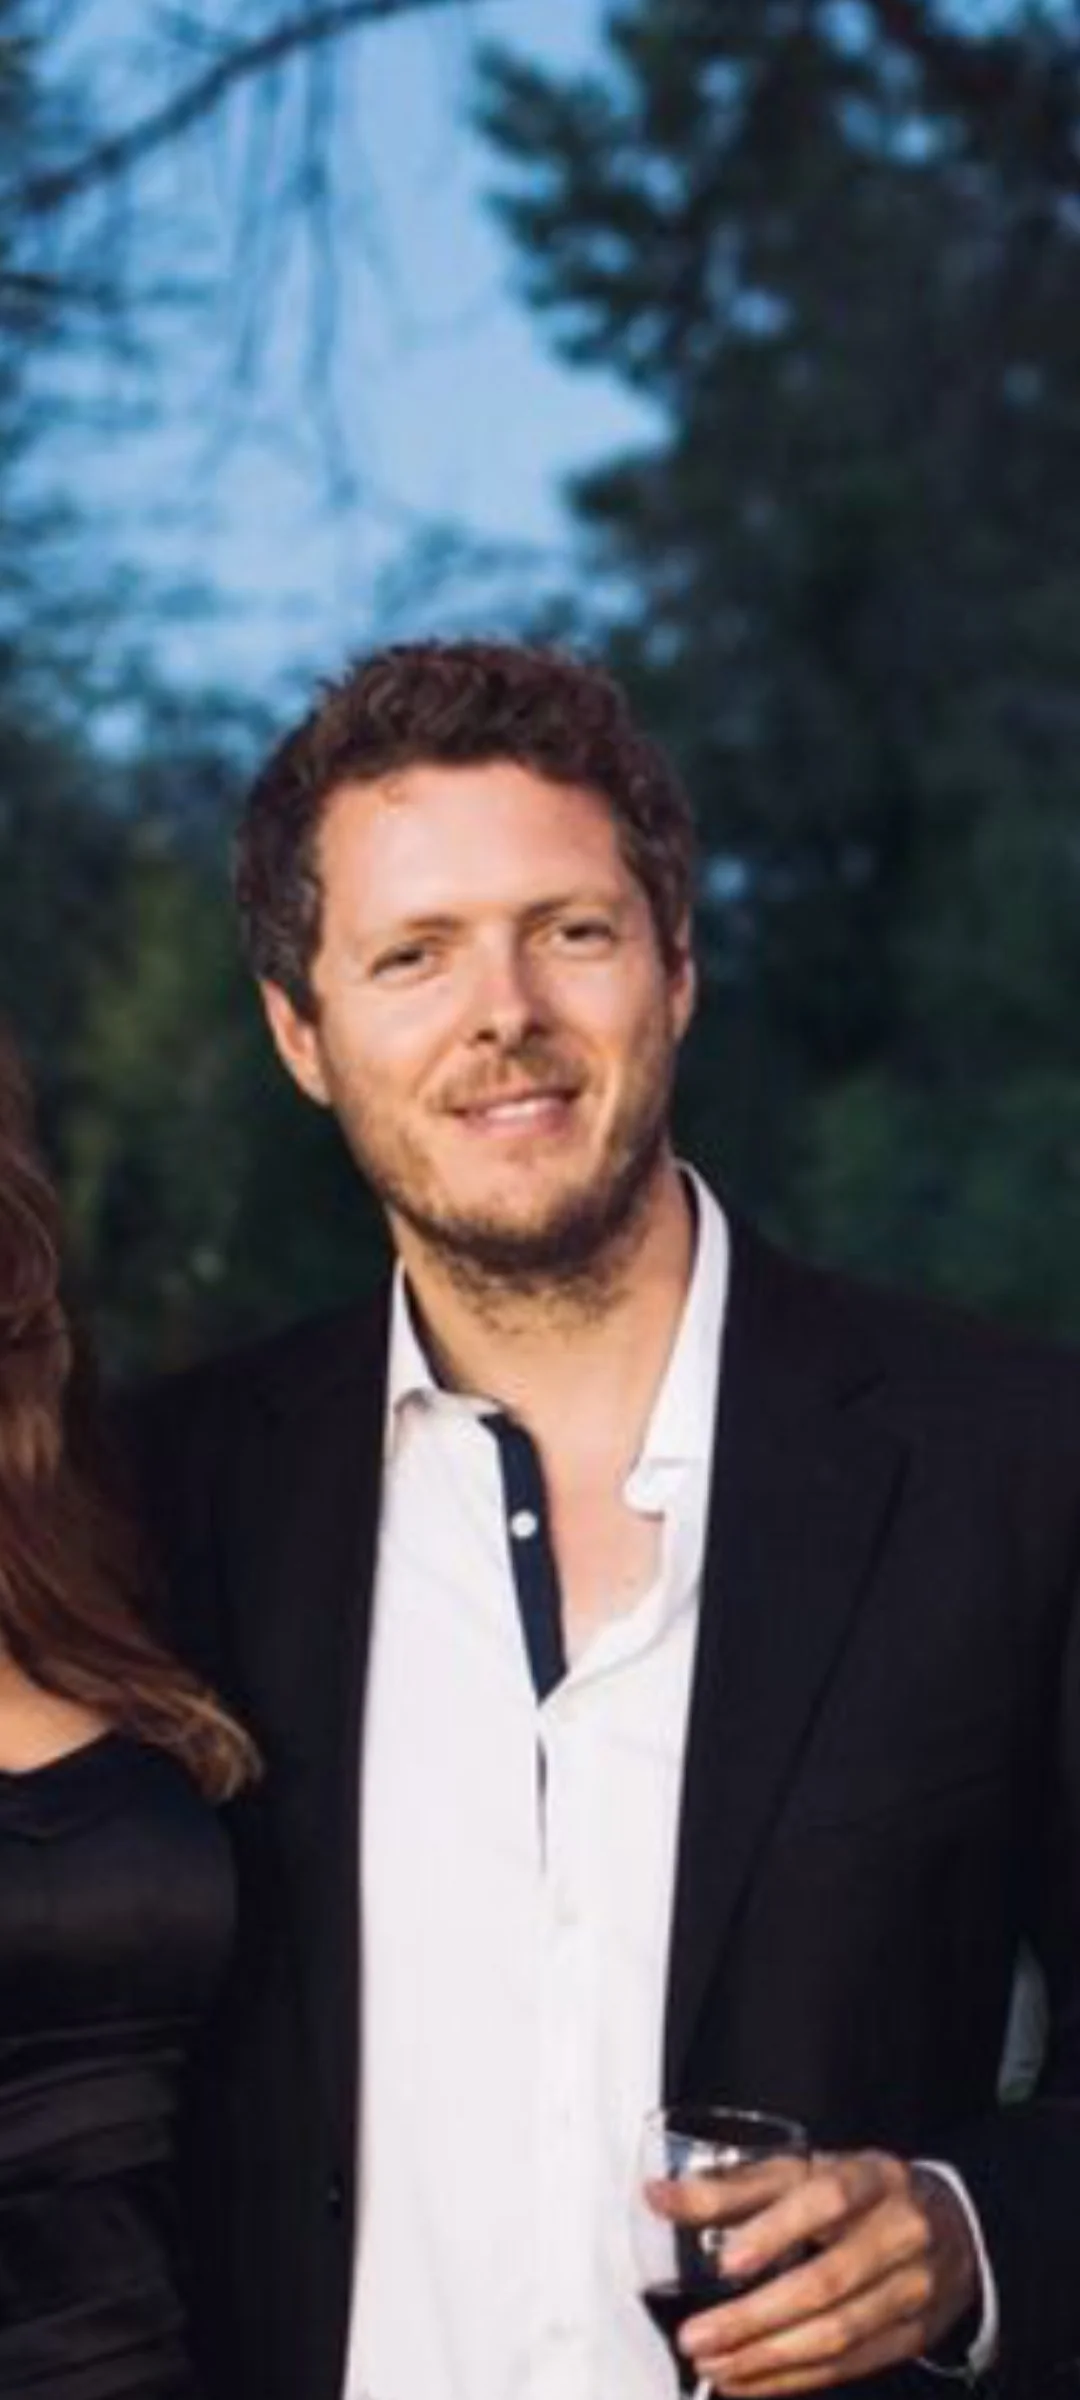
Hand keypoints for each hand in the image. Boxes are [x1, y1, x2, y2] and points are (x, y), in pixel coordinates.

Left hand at [671, 2149, 977, 2393]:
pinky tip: (749, 2383)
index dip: (776, 2231)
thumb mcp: (805, 2172)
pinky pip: (850, 2366)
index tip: (726, 2262)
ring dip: (768, 2358)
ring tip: (714, 2367)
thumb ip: (732, 2187)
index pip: (827, 2199)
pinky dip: (794, 2381)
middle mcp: (902, 2231)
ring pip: (838, 2334)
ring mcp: (914, 2289)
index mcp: (874, 2176)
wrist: (951, 2227)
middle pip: (827, 2282)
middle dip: (754, 2317)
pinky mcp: (912, 2337)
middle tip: (697, 2336)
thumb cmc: (860, 2193)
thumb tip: (658, 2196)